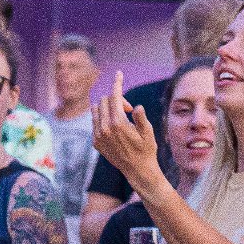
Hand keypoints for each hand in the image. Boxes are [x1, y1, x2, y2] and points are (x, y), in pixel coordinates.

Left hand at [91, 73, 160, 189]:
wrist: (137, 170)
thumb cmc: (146, 150)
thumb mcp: (148, 132)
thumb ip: (140, 117)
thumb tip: (136, 107)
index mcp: (118, 124)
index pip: (114, 97)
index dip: (117, 83)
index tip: (119, 73)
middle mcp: (105, 129)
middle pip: (105, 100)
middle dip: (117, 100)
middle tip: (128, 109)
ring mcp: (98, 136)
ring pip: (96, 109)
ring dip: (107, 108)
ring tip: (120, 117)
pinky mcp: (95, 142)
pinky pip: (95, 122)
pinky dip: (103, 118)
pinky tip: (114, 127)